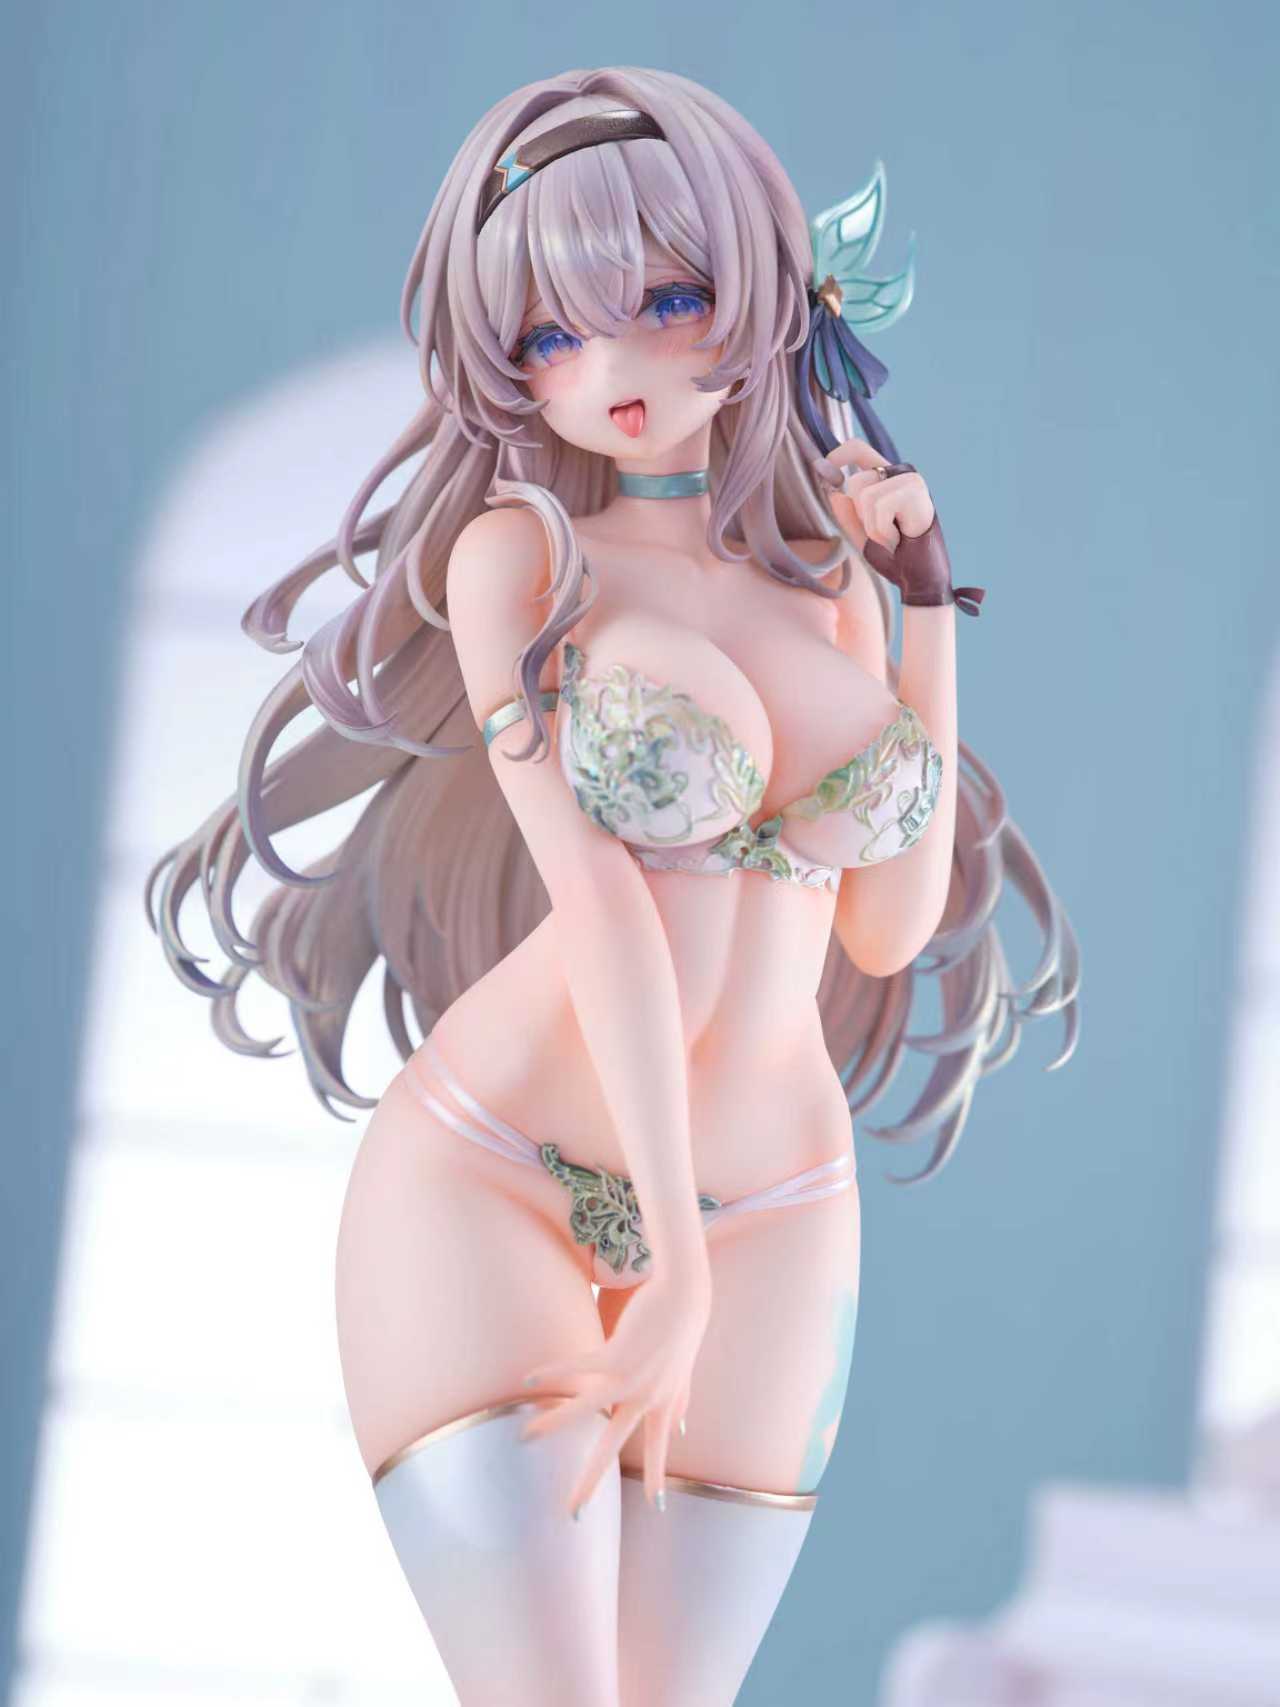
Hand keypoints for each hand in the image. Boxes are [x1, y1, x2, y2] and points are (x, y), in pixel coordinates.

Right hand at [518, 1263, 711, 1518]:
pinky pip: (579, 1366)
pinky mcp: (618, 1351)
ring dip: (556, 1422)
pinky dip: (554, 1372)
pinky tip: (529, 1379)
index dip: (657, 1476)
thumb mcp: (683, 1374)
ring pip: (588, 1407)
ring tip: (526, 1435)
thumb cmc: (680, 1332)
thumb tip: (682, 1431)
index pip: (658, 1448)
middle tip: (573, 1512)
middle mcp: (646, 1396)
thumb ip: (680, 1404)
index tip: (656, 1508)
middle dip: (591, 1479)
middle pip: (614, 1445)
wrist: (684, 1295)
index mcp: (662, 1403)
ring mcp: (632, 1375)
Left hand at [815, 439, 982, 615]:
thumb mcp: (861, 534)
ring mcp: (910, 479)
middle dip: (860, 516)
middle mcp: (899, 473)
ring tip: (893, 537)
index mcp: (886, 478)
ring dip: (873, 528)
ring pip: (865, 496)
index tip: (823, 468)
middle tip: (883, 533)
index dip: (837, 455)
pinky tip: (900, 538)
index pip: (858, 449)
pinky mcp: (916, 489)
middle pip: (856, 481)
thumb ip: (846, 513)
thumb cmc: (893, 556)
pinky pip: (879, 507)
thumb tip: (833, 490)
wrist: (918, 579)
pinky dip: (883, 531)